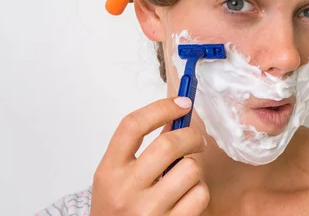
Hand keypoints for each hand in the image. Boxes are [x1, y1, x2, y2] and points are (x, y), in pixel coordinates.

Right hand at [90, 97, 208, 214]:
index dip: (161, 108)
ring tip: (183, 178)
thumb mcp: (119, 177)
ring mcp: (147, 211)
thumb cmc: (119, 211)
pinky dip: (199, 192)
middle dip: (191, 135)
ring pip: (190, 169)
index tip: (182, 103)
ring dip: (194, 170)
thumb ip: (144, 149)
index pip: (132, 125)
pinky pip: (200, 195)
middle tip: (195, 139)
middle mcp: (124, 190)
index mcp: (108, 171)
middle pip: (168, 143)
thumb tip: (177, 115)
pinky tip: (186, 198)